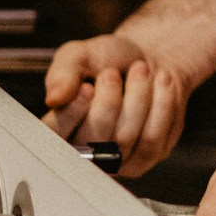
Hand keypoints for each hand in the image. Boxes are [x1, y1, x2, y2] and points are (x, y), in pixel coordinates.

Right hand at [41, 34, 188, 176]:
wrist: (150, 60)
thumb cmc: (107, 59)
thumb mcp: (78, 55)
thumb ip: (63, 72)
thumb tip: (54, 98)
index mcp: (56, 128)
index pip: (55, 136)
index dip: (72, 113)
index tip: (87, 87)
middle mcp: (81, 151)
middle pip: (94, 140)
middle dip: (109, 99)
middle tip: (112, 72)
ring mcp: (112, 160)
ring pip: (126, 138)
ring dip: (138, 96)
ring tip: (141, 69)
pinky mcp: (144, 160)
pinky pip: (153, 139)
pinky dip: (162, 104)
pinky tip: (161, 82)